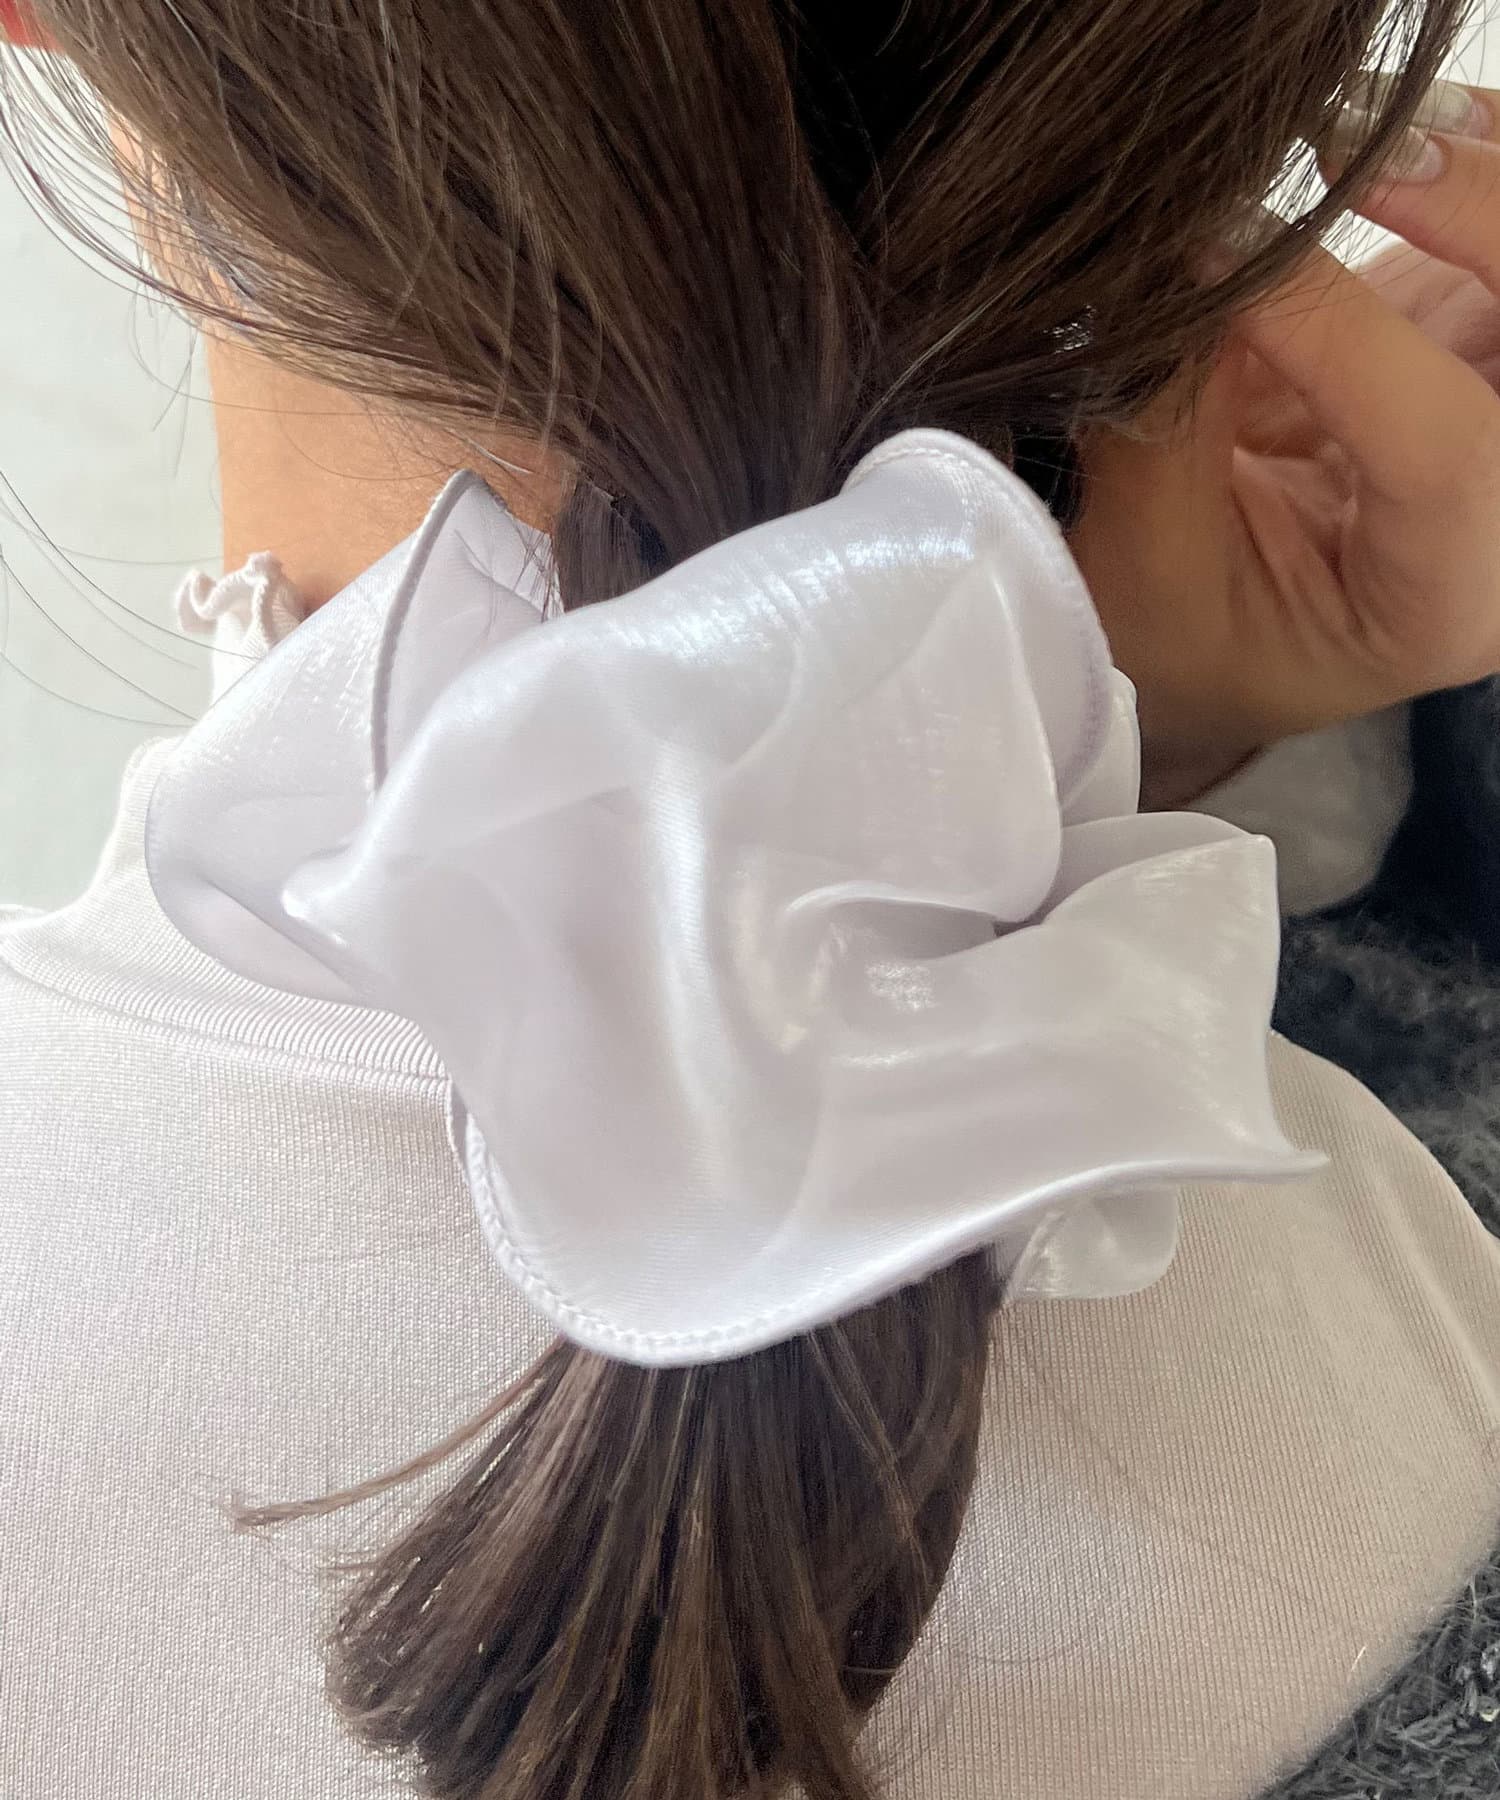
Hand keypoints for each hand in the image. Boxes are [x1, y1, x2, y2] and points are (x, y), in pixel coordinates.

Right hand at [1071, 83, 1499, 805]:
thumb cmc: (1185, 640)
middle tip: (1349, 155)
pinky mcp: (1483, 341)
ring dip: (1476, 170)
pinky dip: (1467, 159)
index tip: (1213, 256)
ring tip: (1361, 136)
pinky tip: (1393, 146)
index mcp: (1450, 597)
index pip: (1448, 452)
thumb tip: (1165, 270)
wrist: (1221, 636)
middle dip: (1474, 209)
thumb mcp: (1151, 570)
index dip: (1335, 330)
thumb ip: (1165, 432)